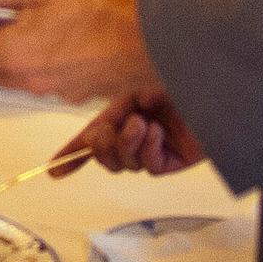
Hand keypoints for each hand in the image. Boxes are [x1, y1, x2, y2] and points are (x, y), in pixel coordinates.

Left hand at [0, 0, 155, 102]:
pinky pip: (45, 77)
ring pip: (15, 74)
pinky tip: (63, 30)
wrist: (166, 32)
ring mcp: (58, 91)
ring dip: (11, 48)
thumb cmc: (104, 0)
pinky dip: (40, 57)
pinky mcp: (82, 92)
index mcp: (13, 55)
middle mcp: (30, 83)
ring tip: (33, 12)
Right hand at [66, 91, 204, 174]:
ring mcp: (151, 154)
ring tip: (142, 123)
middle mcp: (134, 140)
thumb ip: (115, 114)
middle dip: (100, 146)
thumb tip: (101, 132)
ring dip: (127, 143)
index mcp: (122, 120)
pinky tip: (158, 132)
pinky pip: (148, 166)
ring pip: (123, 164)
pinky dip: (148, 147)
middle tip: (108, 129)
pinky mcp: (169, 165)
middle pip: (103, 158)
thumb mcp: (136, 96)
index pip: (91, 141)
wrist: (210, 98)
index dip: (71, 155)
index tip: (52, 170)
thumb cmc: (175, 91)